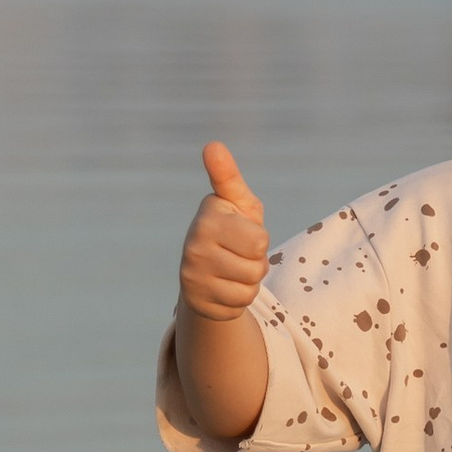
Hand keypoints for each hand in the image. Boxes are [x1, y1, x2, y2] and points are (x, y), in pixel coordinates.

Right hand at [179, 140, 268, 322]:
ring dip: (249, 281)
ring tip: (233, 268)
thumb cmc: (231, 226)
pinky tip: (224, 286)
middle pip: (256, 267)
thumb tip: (212, 145)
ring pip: (249, 289)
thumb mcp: (237, 201)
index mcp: (208, 218)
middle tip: (239, 253)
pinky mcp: (196, 303)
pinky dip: (238, 299)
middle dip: (257, 263)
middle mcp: (193, 246)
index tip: (239, 229)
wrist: (207, 267)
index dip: (259, 239)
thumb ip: (228, 176)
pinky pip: (238, 306)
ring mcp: (192, 276)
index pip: (260, 241)